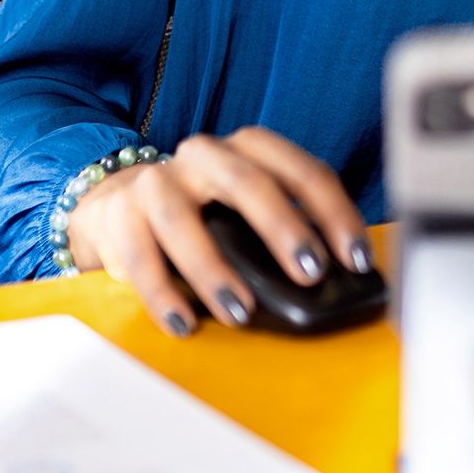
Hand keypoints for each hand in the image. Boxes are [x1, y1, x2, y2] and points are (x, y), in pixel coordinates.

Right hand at [63, 127, 370, 336]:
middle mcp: (204, 156)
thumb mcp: (246, 208)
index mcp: (249, 150)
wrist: (116, 203)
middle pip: (247, 182)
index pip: (303, 171)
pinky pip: (138, 256)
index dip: (335, 213)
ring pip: (183, 220)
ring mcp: (157, 182)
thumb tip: (338, 276)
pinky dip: (162, 293)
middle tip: (310, 274)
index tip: (356, 258)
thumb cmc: (202, 211)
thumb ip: (285, 230)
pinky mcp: (119, 215)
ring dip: (215, 270)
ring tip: (242, 312)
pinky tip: (184, 322)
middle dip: (283, 228)